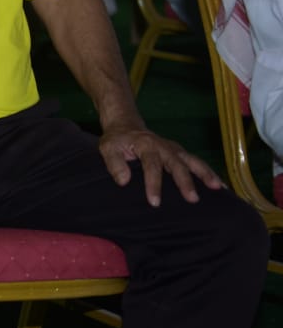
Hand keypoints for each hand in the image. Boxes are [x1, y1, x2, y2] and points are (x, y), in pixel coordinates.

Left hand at [98, 128, 223, 205]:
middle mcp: (164, 146)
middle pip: (177, 164)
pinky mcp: (179, 153)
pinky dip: (208, 173)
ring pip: (192, 161)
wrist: (126, 125)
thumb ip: (114, 163)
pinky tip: (219, 185)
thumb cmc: (117, 140)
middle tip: (192, 199)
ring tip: (216, 188)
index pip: (152, 165)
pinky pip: (196, 162)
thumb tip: (123, 181)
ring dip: (205, 174)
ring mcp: (174, 149)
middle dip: (185, 182)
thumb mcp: (108, 148)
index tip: (155, 202)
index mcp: (146, 145)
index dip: (154, 183)